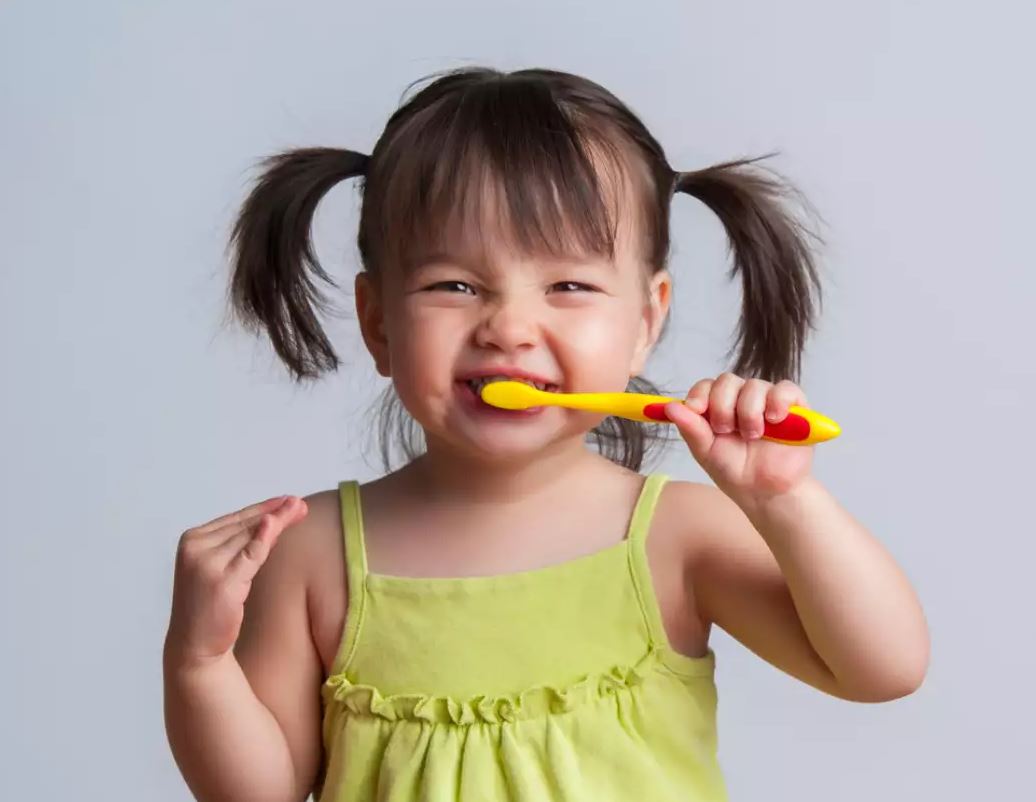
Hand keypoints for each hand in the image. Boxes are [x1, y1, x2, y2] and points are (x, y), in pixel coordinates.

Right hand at [165, 495, 308, 669]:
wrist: (194, 645)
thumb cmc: (211, 606)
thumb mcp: (224, 568)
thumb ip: (243, 545)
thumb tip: (274, 521)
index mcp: (192, 540)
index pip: (234, 519)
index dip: (263, 508)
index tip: (287, 500)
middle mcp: (195, 549)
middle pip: (244, 525)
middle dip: (274, 513)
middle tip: (299, 503)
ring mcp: (206, 565)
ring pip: (249, 537)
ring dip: (276, 521)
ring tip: (299, 509)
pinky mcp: (221, 582)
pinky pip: (250, 556)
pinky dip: (264, 539)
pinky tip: (276, 524)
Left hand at [665, 373, 813, 506]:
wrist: (765, 492)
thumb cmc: (735, 471)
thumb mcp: (706, 452)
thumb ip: (691, 429)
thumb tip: (669, 406)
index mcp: (718, 407)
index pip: (706, 386)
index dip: (699, 394)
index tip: (696, 409)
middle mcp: (741, 399)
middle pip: (727, 381)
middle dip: (723, 405)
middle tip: (725, 430)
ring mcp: (767, 401)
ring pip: (754, 385)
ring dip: (749, 411)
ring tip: (752, 436)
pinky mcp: (794, 407)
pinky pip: (785, 389)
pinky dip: (777, 401)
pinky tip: (773, 419)